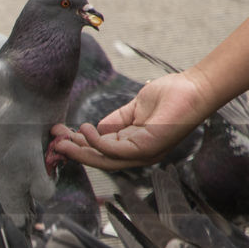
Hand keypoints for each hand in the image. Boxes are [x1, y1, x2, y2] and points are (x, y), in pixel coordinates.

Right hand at [52, 71, 212, 169]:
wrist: (194, 88)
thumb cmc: (170, 95)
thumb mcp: (134, 109)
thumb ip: (114, 121)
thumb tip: (93, 129)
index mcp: (134, 145)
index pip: (101, 150)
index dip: (79, 144)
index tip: (59, 136)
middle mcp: (138, 154)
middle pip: (100, 159)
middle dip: (74, 152)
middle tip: (54, 143)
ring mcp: (144, 153)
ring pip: (105, 159)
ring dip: (81, 150)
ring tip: (62, 139)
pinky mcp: (148, 148)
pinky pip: (116, 150)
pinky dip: (97, 142)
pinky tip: (85, 130)